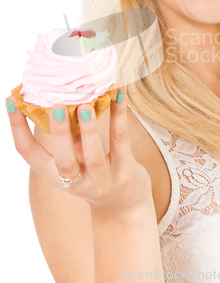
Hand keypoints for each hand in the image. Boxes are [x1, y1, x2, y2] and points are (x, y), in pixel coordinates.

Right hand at [5, 89, 153, 218]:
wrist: (124, 208)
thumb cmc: (95, 174)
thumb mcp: (75, 160)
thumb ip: (68, 137)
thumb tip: (60, 99)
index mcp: (55, 176)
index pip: (29, 154)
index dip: (18, 128)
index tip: (11, 102)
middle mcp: (76, 182)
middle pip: (63, 161)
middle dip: (59, 133)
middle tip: (55, 106)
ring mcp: (102, 180)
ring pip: (93, 156)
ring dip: (89, 130)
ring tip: (85, 106)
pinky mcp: (125, 172)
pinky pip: (120, 141)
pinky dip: (119, 116)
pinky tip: (118, 94)